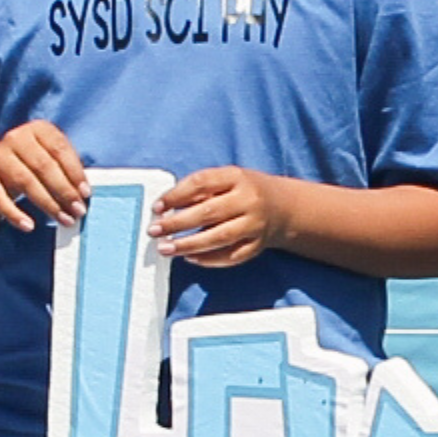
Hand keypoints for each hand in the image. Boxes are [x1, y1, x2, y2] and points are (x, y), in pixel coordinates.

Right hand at [0, 120, 92, 238]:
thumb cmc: (34, 162)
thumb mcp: (50, 156)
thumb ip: (66, 169)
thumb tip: (83, 195)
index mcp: (38, 129)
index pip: (59, 149)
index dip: (74, 172)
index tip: (86, 194)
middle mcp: (16, 138)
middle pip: (43, 166)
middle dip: (64, 191)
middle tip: (78, 211)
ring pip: (24, 181)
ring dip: (47, 203)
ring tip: (63, 219)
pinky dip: (14, 213)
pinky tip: (29, 226)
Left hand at [145, 168, 288, 272]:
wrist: (282, 207)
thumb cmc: (243, 191)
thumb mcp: (226, 179)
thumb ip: (199, 189)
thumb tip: (166, 208)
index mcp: (236, 177)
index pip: (202, 183)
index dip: (176, 195)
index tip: (157, 207)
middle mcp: (248, 200)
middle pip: (209, 212)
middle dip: (177, 223)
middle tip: (155, 231)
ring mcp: (255, 224)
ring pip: (219, 237)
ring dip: (189, 245)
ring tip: (166, 249)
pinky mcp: (257, 245)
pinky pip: (231, 256)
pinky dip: (208, 259)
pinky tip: (190, 258)